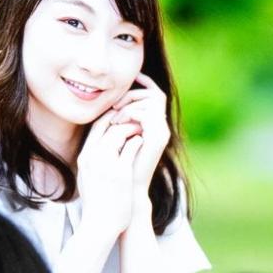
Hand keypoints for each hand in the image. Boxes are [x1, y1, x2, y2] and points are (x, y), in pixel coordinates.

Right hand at [74, 115, 144, 238]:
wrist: (99, 224)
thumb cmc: (97, 204)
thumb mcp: (88, 178)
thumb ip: (93, 162)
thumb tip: (99, 150)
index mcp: (84, 158)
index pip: (95, 128)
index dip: (109, 117)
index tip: (120, 115)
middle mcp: (92, 158)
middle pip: (107, 126)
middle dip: (122, 118)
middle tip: (135, 118)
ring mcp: (105, 164)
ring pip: (119, 133)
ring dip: (132, 128)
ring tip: (141, 128)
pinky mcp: (120, 172)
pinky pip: (131, 147)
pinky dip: (138, 141)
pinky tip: (143, 141)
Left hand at [108, 73, 171, 200]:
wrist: (128, 188)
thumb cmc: (119, 167)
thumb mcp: (118, 137)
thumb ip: (119, 121)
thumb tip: (110, 103)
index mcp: (154, 125)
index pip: (155, 94)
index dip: (143, 83)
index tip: (121, 85)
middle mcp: (161, 127)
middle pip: (155, 93)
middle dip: (132, 94)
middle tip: (114, 106)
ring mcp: (162, 131)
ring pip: (152, 100)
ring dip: (130, 104)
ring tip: (115, 118)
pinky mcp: (158, 137)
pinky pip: (146, 113)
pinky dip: (130, 113)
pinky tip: (117, 124)